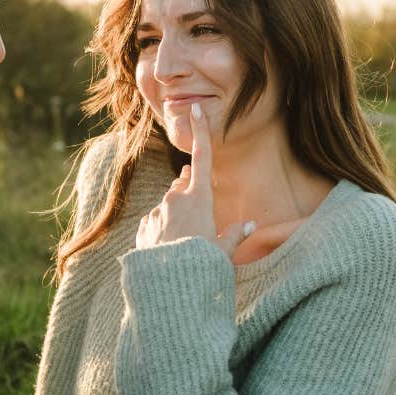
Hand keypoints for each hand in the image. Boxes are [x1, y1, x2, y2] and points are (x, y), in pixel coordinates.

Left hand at [134, 102, 254, 257]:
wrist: (168, 285)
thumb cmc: (202, 265)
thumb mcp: (224, 251)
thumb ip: (236, 234)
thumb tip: (250, 225)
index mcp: (199, 199)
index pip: (202, 158)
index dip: (200, 132)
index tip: (194, 109)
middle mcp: (175, 199)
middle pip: (184, 185)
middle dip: (190, 192)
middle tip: (199, 214)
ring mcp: (158, 211)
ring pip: (169, 205)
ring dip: (177, 215)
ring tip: (185, 241)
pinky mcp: (145, 225)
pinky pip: (156, 220)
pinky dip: (163, 228)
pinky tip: (169, 246)